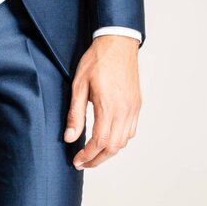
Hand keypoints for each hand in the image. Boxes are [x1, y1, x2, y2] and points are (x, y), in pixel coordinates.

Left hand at [64, 35, 141, 169]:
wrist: (117, 43)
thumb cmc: (97, 60)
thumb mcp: (79, 84)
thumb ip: (75, 113)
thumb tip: (70, 137)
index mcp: (108, 106)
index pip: (99, 142)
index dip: (87, 156)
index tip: (76, 160)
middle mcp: (124, 111)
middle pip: (113, 147)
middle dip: (97, 159)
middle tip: (83, 163)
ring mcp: (133, 109)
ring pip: (124, 142)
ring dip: (108, 152)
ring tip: (93, 154)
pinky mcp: (137, 105)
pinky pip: (130, 131)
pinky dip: (119, 141)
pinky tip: (108, 139)